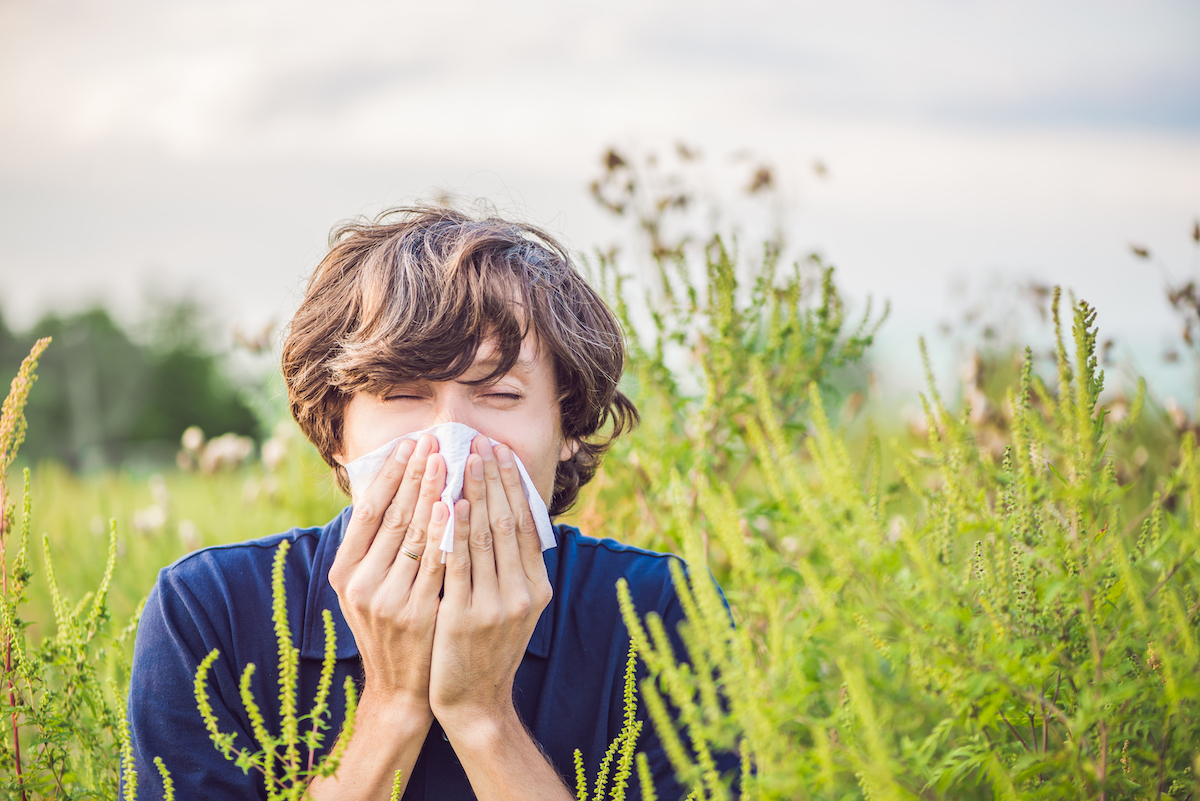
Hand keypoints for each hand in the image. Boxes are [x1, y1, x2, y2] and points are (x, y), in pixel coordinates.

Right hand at [327, 434, 448, 722]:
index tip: (410, 443)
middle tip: (435, 440)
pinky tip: (458, 506)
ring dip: (434, 493)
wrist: (400, 688)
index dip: (390, 474)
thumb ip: (375, 546)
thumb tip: (389, 488)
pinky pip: (436, 563)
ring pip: (415, 535)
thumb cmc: (390, 627)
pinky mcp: (417, 613)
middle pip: (393, 516)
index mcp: (344, 572)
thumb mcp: (368, 588)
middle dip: (416, 475)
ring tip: (450, 460)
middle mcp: (360, 583)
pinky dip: (447, 532)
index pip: (369, 510)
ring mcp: (387, 600)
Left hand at [429, 437, 552, 729]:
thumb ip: (511, 568)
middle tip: (482, 442)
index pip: (525, 523)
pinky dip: (457, 530)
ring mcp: (496, 606)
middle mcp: (523, 593)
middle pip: (508, 522)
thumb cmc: (486, 648)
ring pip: (485, 536)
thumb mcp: (512, 608)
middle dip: (494, 478)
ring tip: (464, 459)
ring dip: (475, 493)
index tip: (500, 451)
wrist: (473, 702)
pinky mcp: (465, 616)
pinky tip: (451, 503)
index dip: (513, 484)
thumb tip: (505, 516)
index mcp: (536, 588)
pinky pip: (459, 563)